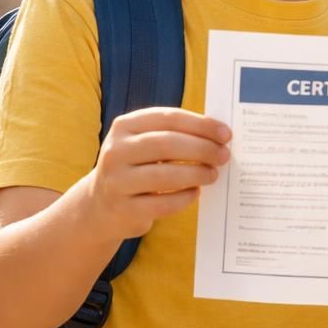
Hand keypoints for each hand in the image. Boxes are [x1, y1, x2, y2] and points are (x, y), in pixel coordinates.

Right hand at [80, 108, 232, 240]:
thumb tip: (219, 136)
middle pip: (166, 144)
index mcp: (125, 126)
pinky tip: (195, 193)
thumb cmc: (136, 167)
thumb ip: (175, 134)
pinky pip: (162, 203)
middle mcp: (116, 151)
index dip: (201, 125)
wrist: (101, 204)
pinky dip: (184, 198)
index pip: (168, 118)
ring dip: (196, 174)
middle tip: (223, 155)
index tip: (225, 134)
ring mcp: (117, 181)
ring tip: (213, 174)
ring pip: (164, 175)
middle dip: (202, 149)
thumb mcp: (145, 143)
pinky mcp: (124, 209)